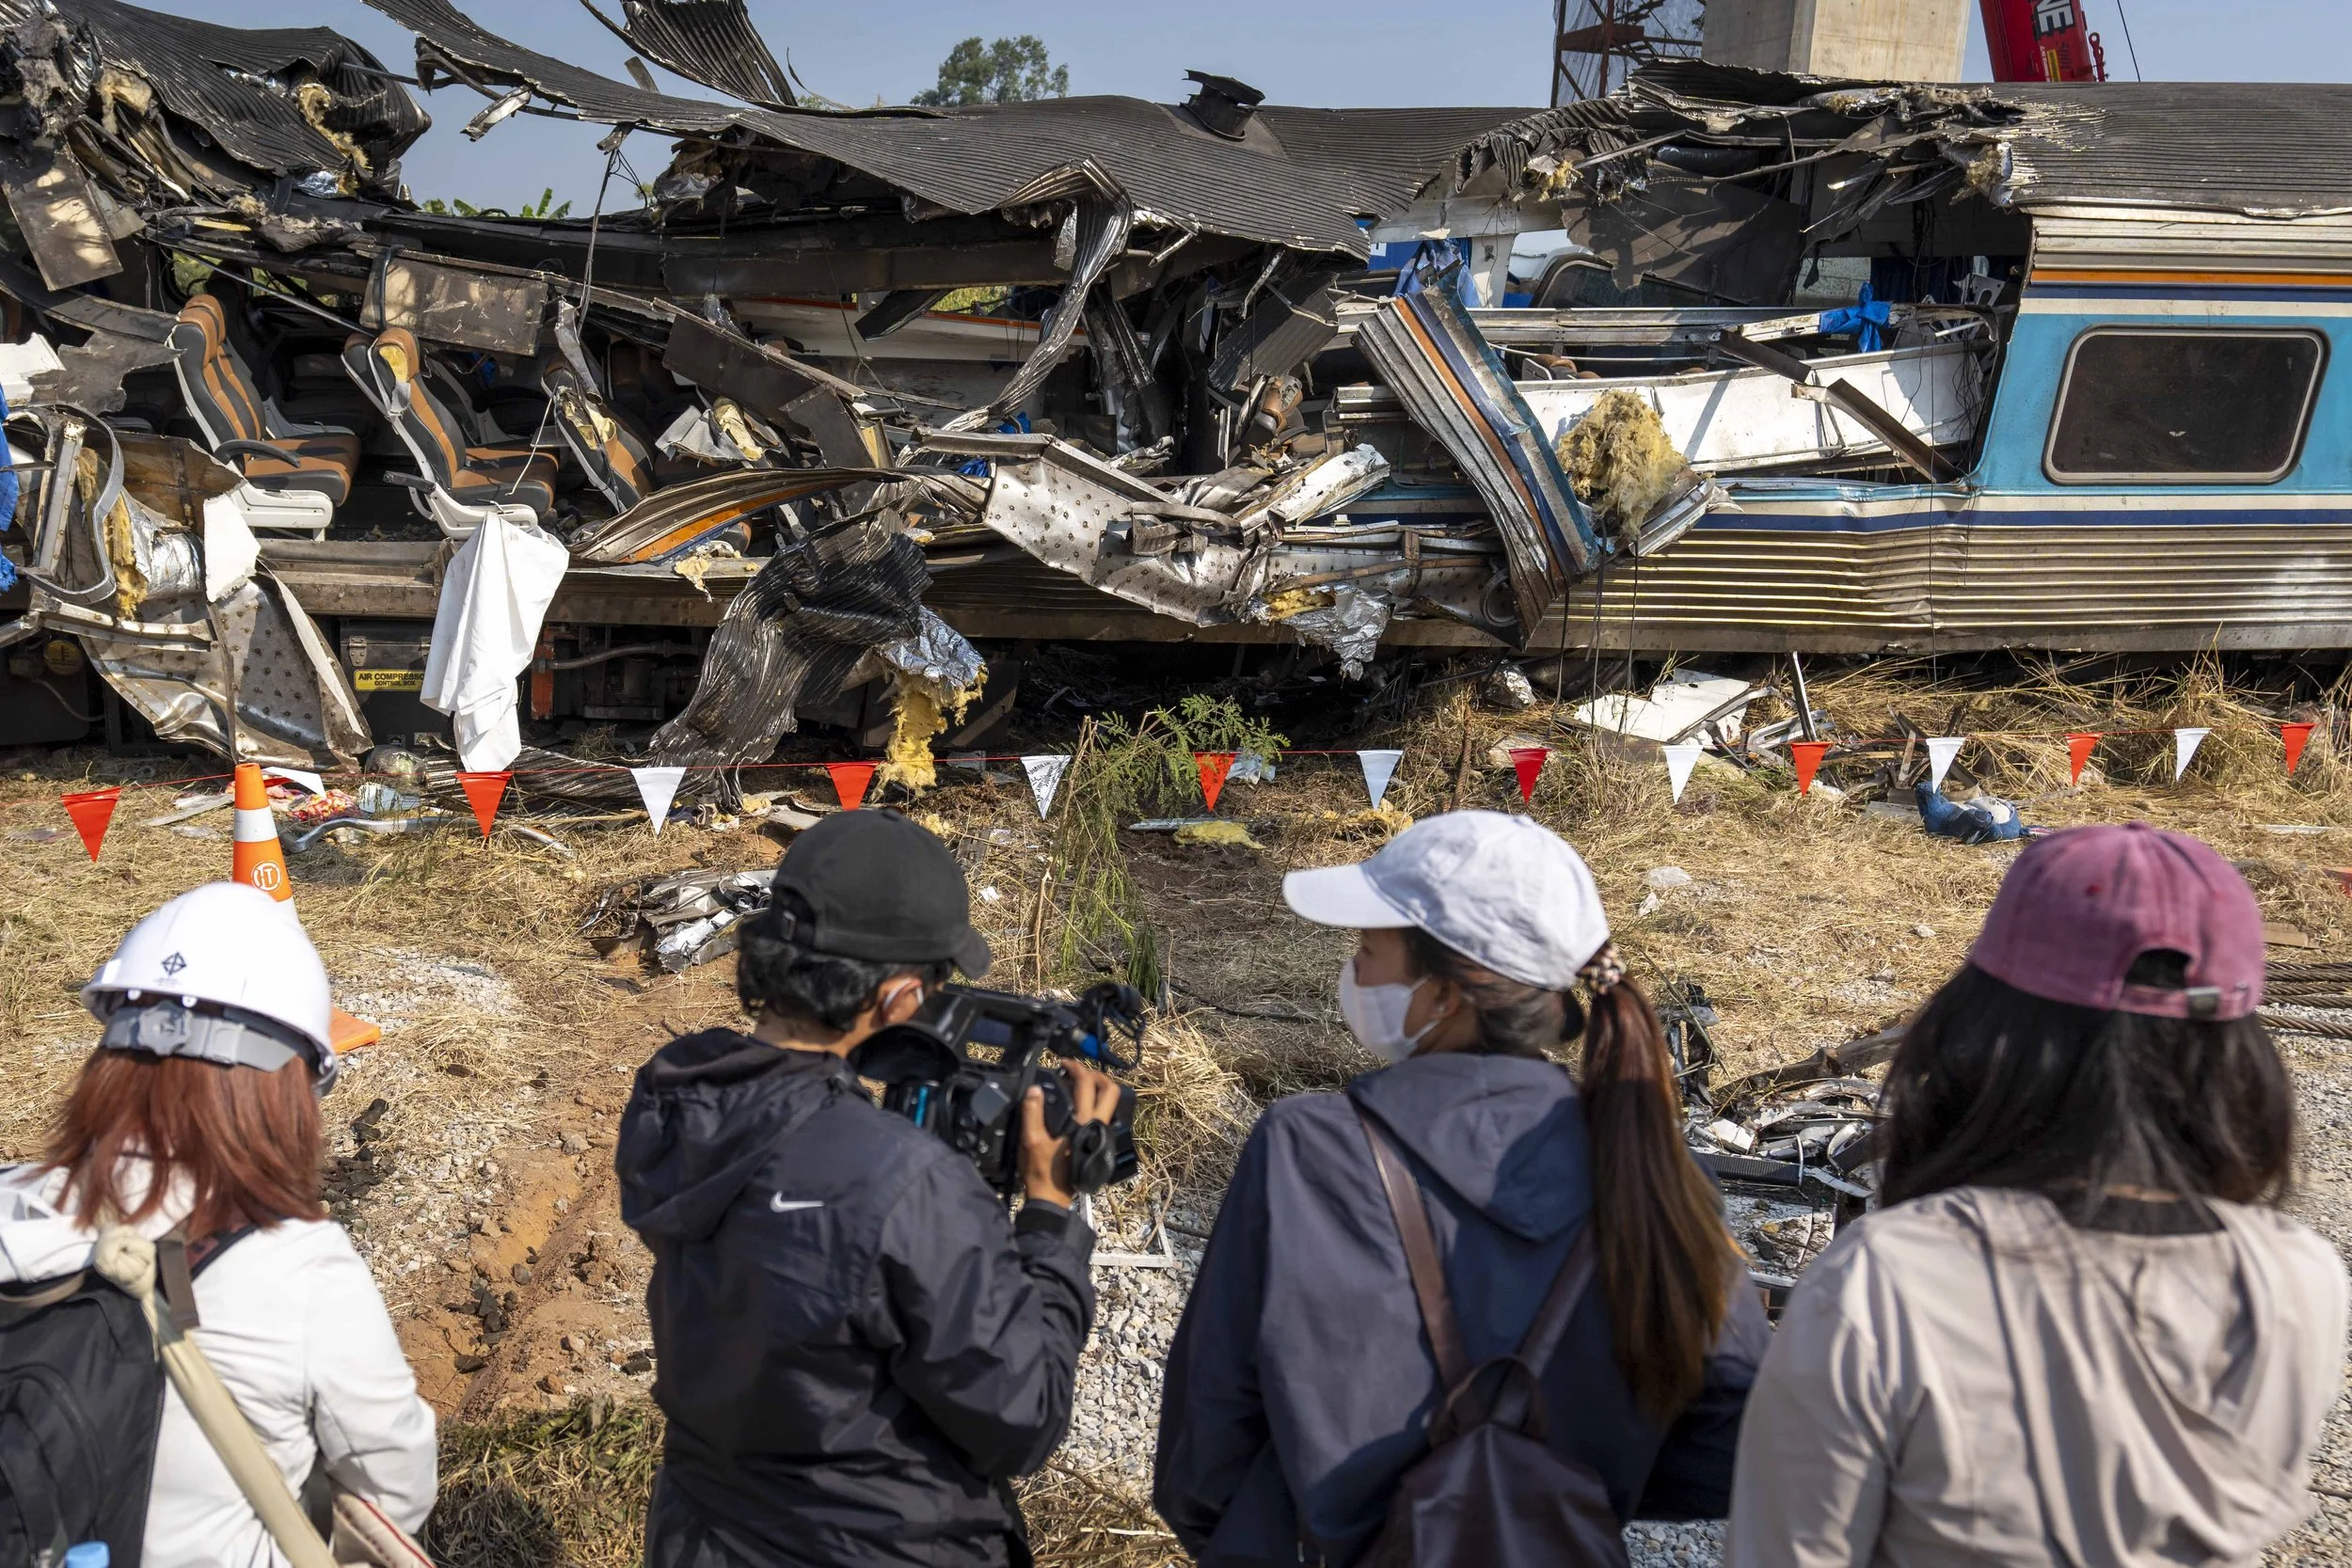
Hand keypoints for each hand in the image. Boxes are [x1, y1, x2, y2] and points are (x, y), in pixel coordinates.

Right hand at [1018, 1062, 1120, 1207]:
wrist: (1052, 1196)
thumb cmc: (1042, 1169)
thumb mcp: (1031, 1140)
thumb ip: (1032, 1112)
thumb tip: (1035, 1088)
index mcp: (1082, 1121)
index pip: (1086, 1084)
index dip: (1076, 1068)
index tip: (1062, 1064)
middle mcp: (1096, 1125)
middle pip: (1110, 1090)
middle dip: (1096, 1075)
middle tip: (1077, 1073)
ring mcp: (1100, 1134)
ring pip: (1109, 1103)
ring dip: (1097, 1089)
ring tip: (1077, 1086)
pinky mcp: (1097, 1142)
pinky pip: (1102, 1115)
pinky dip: (1094, 1104)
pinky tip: (1077, 1107)